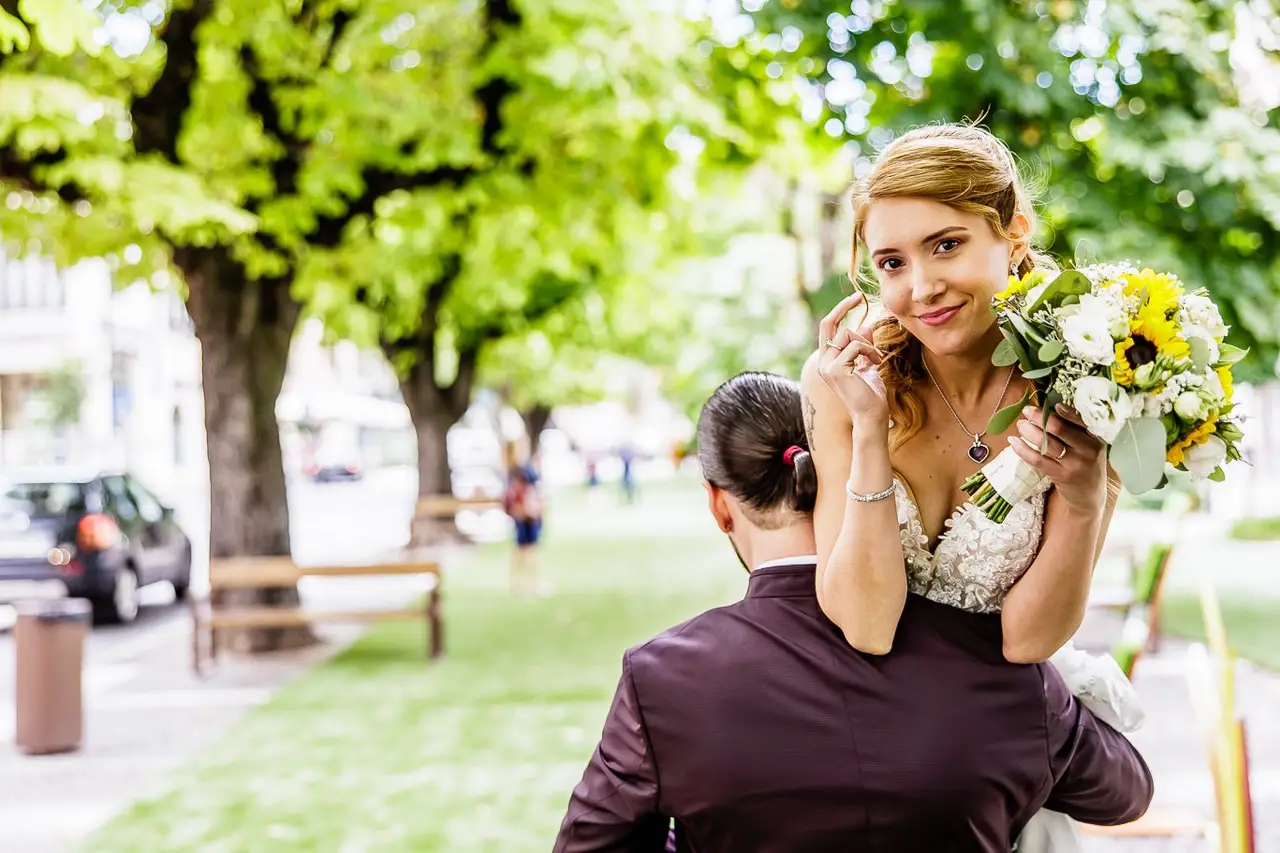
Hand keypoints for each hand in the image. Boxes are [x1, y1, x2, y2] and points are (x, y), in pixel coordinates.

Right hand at [816, 293, 888, 424]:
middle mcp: (822, 362)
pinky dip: (870, 351)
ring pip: (847, 334)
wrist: (871, 416)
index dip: (839, 311)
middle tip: (859, 297)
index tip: (854, 298)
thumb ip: (863, 347)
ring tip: (877, 358)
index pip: (828, 329)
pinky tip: (876, 363)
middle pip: (829, 324)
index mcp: (827, 360)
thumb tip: (866, 326)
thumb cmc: (871, 394)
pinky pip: (856, 346)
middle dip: (843, 307)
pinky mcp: (836, 369)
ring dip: (867, 342)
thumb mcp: (868, 364)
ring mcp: (827, 366)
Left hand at [1009, 404, 1107, 513]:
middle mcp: (1087, 450)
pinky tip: (1013, 441)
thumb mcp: (1090, 446)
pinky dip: (1023, 449)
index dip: (1061, 410)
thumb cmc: (1087, 465)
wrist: (1089, 496)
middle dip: (1038, 417)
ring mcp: (1073, 464)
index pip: (1078, 419)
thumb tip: (1051, 408)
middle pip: (1059, 429)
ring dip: (1029, 431)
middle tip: (1026, 411)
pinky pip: (1037, 460)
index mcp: (1095, 438)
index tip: (1046, 403)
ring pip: (1046, 443)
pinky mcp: (1060, 476)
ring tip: (1020, 425)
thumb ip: (1077, 430)